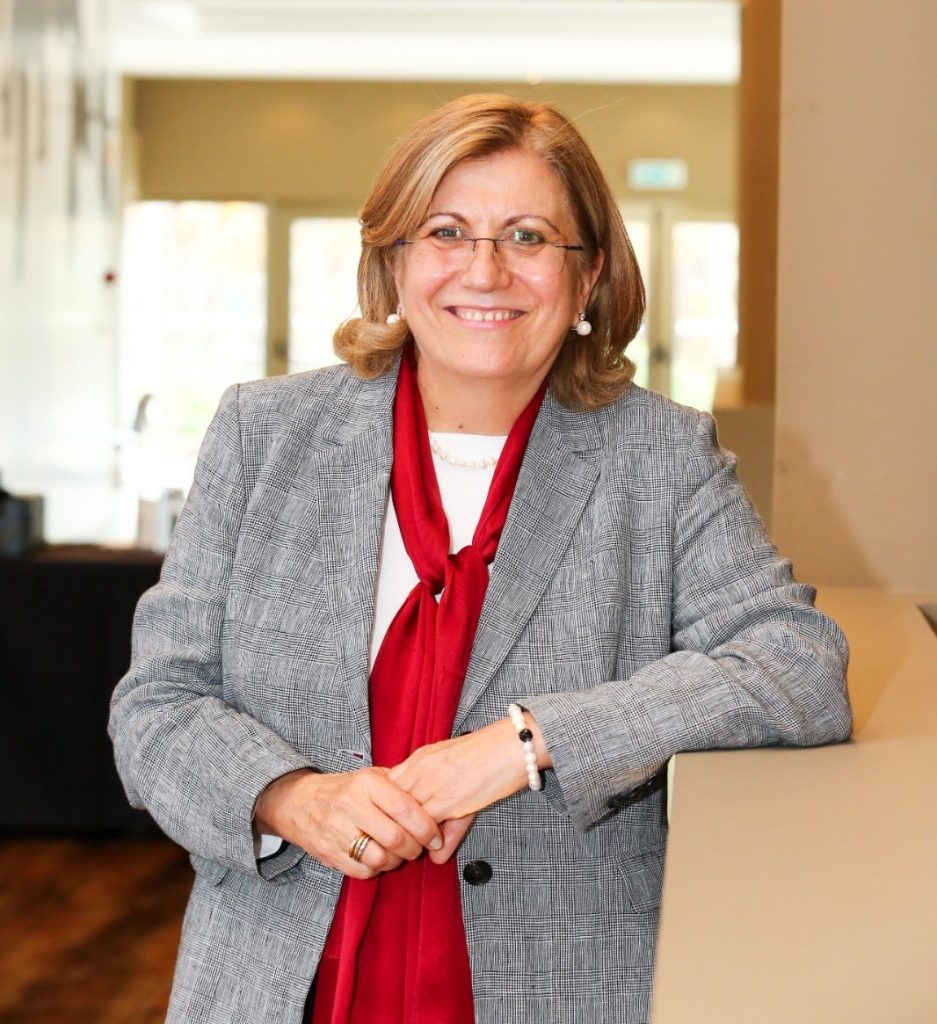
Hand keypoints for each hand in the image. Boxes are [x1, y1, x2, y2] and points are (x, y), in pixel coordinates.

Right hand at [253, 767, 443, 879]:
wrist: (299, 802)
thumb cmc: (344, 789)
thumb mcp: (370, 776)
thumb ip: (399, 785)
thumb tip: (433, 799)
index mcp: (366, 784)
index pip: (404, 808)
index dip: (426, 826)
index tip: (435, 836)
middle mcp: (351, 806)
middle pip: (395, 838)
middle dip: (415, 848)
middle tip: (420, 847)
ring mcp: (337, 831)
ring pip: (380, 858)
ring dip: (397, 861)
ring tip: (399, 854)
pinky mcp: (328, 853)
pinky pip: (362, 871)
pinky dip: (377, 870)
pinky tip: (379, 859)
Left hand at [387, 715, 552, 860]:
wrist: (511, 745)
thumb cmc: (488, 755)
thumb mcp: (458, 778)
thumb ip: (445, 811)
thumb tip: (436, 852)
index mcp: (419, 759)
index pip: (385, 786)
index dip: (384, 809)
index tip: (390, 825)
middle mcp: (419, 770)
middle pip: (388, 804)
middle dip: (389, 827)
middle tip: (397, 844)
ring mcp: (432, 784)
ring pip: (402, 818)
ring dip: (406, 838)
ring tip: (414, 852)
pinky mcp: (449, 799)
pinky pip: (425, 826)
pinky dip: (425, 841)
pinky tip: (435, 849)